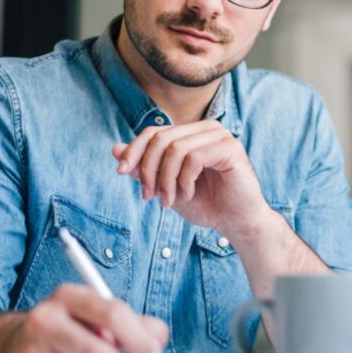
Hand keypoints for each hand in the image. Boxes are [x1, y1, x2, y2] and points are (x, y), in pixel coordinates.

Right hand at [1, 284, 167, 352]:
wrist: (14, 348)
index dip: (140, 339)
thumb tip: (156, 341)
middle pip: (100, 352)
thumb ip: (136, 324)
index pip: (113, 314)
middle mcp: (47, 320)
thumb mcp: (100, 315)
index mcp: (69, 295)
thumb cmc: (70, 329)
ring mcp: (36, 352)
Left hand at [112, 120, 273, 235]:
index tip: (122, 172)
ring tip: (169, 200)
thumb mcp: (167, 187)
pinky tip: (188, 194)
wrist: (236, 223)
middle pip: (162, 138)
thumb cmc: (207, 204)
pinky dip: (184, 180)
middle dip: (149, 169)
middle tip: (148, 196)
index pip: (155, 132)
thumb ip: (145, 168)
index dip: (134, 150)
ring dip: (166, 179)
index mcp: (192, 134)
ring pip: (176, 148)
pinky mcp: (230, 147)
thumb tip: (115, 149)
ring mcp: (220, 135)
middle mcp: (206, 129)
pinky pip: (194, 157)